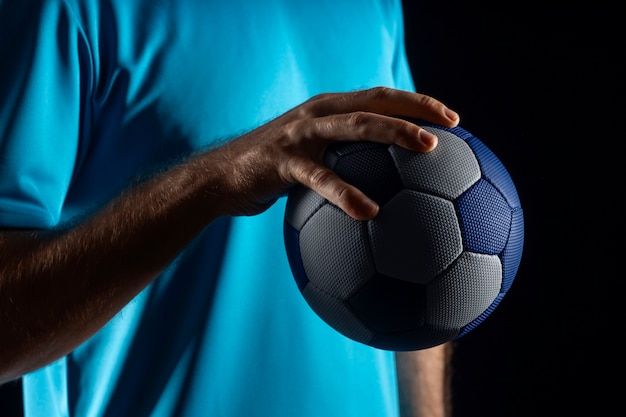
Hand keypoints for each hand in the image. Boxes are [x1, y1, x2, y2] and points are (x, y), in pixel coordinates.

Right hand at [207, 87, 459, 219]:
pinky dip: (347, 193)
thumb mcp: (309, 160)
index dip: (417, 102)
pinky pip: (321, 177)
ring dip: (394, 132)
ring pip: (355, 125)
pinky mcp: (283, 161)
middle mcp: (317, 112)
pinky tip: (370, 212)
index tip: (452, 119)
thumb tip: (381, 191)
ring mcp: (300, 134)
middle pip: (375, 102)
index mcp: (327, 110)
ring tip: (427, 149)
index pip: (379, 97)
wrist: (220, 178)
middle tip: (452, 127)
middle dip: (416, 109)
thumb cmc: (272, 173)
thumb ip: (340, 162)